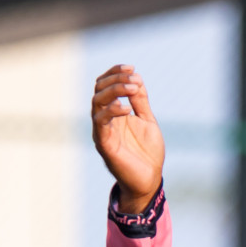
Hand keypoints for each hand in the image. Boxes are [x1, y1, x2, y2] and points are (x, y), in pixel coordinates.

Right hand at [91, 65, 164, 212]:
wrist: (148, 179)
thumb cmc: (147, 152)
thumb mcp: (147, 120)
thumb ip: (141, 102)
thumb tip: (137, 79)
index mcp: (113, 112)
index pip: (105, 85)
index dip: (116, 73)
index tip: (132, 68)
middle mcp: (104, 119)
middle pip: (99, 89)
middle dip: (117, 79)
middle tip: (135, 79)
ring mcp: (102, 131)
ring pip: (96, 102)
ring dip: (115, 91)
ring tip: (133, 89)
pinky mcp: (104, 143)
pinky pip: (100, 122)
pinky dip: (111, 111)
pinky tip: (127, 108)